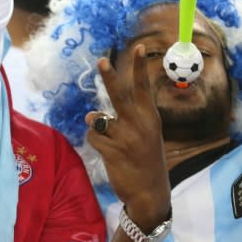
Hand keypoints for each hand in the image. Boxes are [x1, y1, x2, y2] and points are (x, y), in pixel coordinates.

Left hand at [85, 45, 170, 230]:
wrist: (150, 194)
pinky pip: (93, 137)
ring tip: (111, 141)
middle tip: (101, 60)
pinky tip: (108, 153)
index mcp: (151, 119)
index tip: (139, 47)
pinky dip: (95, 142)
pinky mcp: (113, 152)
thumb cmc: (146, 162)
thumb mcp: (143, 137)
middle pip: (119, 96)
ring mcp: (127, 138)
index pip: (144, 88)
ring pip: (98, 120)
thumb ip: (119, 122)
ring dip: (97, 128)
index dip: (140, 68)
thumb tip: (90, 115)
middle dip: (110, 77)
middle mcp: (140, 125)